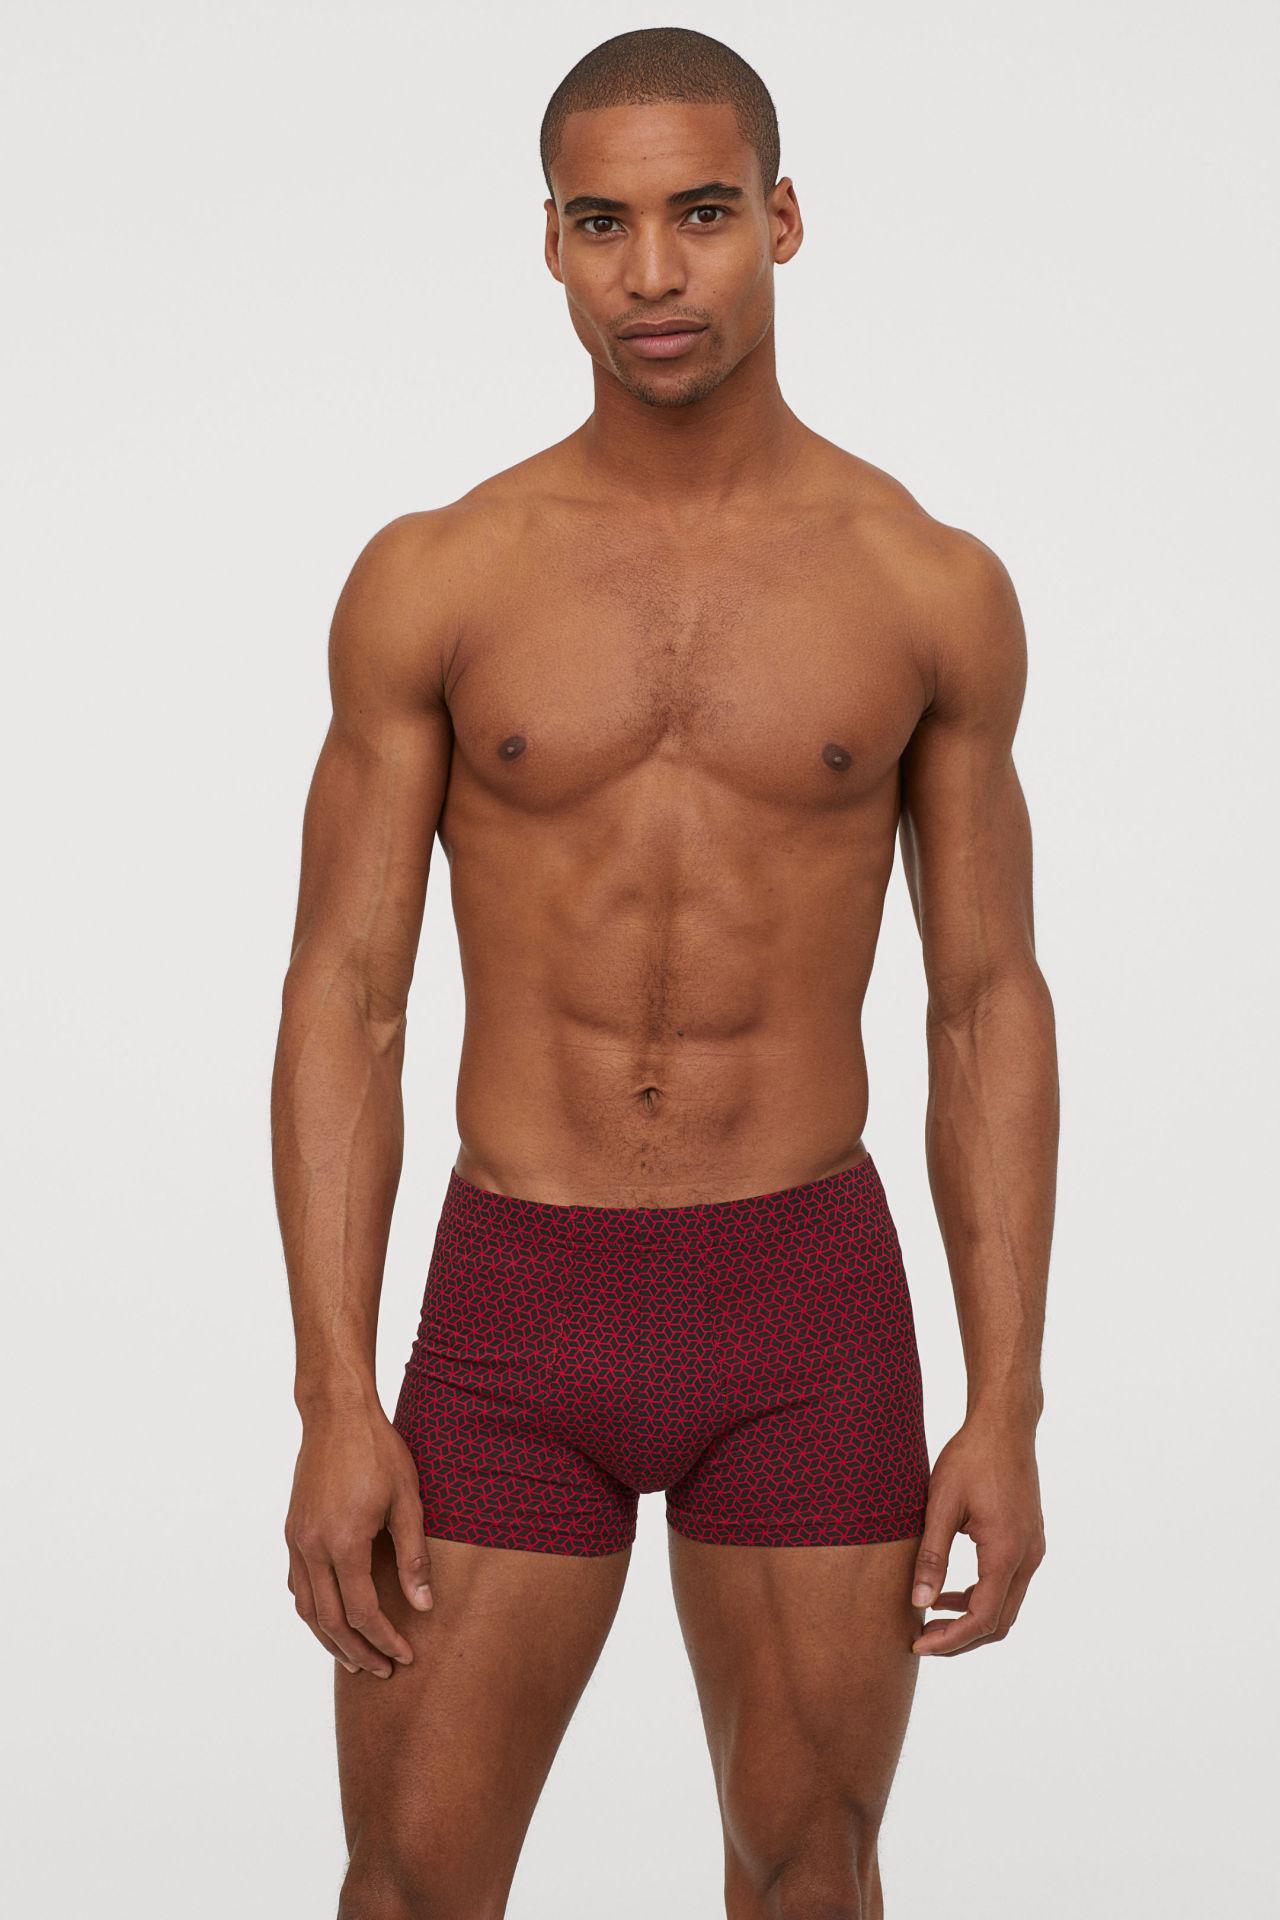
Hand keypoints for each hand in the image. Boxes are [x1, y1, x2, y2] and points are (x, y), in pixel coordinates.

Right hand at [285, 1398, 433, 1677]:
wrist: (336, 1413)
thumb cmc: (377, 1450)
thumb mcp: (407, 1499)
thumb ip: (413, 1555)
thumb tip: (424, 1605)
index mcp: (344, 1542)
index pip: (362, 1612)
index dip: (384, 1640)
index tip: (405, 1657)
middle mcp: (312, 1547)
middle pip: (329, 1621)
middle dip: (357, 1651)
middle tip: (382, 1672)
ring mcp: (297, 1539)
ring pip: (306, 1608)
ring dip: (329, 1639)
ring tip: (353, 1659)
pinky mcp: (292, 1530)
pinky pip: (298, 1584)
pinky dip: (313, 1610)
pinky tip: (329, 1618)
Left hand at [909, 1414, 1044, 1655]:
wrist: (1004, 1425)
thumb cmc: (970, 1457)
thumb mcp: (941, 1504)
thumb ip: (931, 1555)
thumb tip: (918, 1601)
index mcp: (1006, 1552)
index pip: (982, 1618)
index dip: (950, 1640)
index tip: (918, 1645)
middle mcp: (1028, 1558)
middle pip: (998, 1622)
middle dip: (960, 1639)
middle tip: (921, 1639)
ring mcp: (1033, 1550)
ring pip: (1005, 1607)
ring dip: (970, 1620)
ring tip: (928, 1618)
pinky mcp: (1028, 1542)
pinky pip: (1007, 1585)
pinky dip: (979, 1598)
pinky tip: (947, 1592)